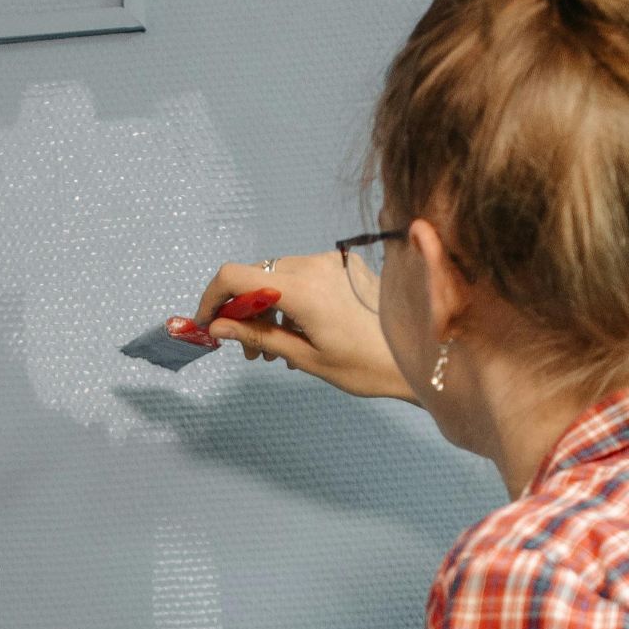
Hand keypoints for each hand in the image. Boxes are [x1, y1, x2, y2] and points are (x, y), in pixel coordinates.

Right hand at [194, 253, 420, 405]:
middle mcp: (315, 264)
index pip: (236, 276)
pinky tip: (298, 331)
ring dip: (266, 307)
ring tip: (274, 348)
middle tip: (246, 350)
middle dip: (242, 310)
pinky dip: (290, 299)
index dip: (212, 297)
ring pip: (278, 276)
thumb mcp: (305, 357)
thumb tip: (216, 325)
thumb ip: (256, 335)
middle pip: (256, 276)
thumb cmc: (366, 367)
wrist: (422, 360)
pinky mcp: (344, 264)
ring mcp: (332, 261)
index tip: (207, 323)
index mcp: (303, 288)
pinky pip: (302, 276)